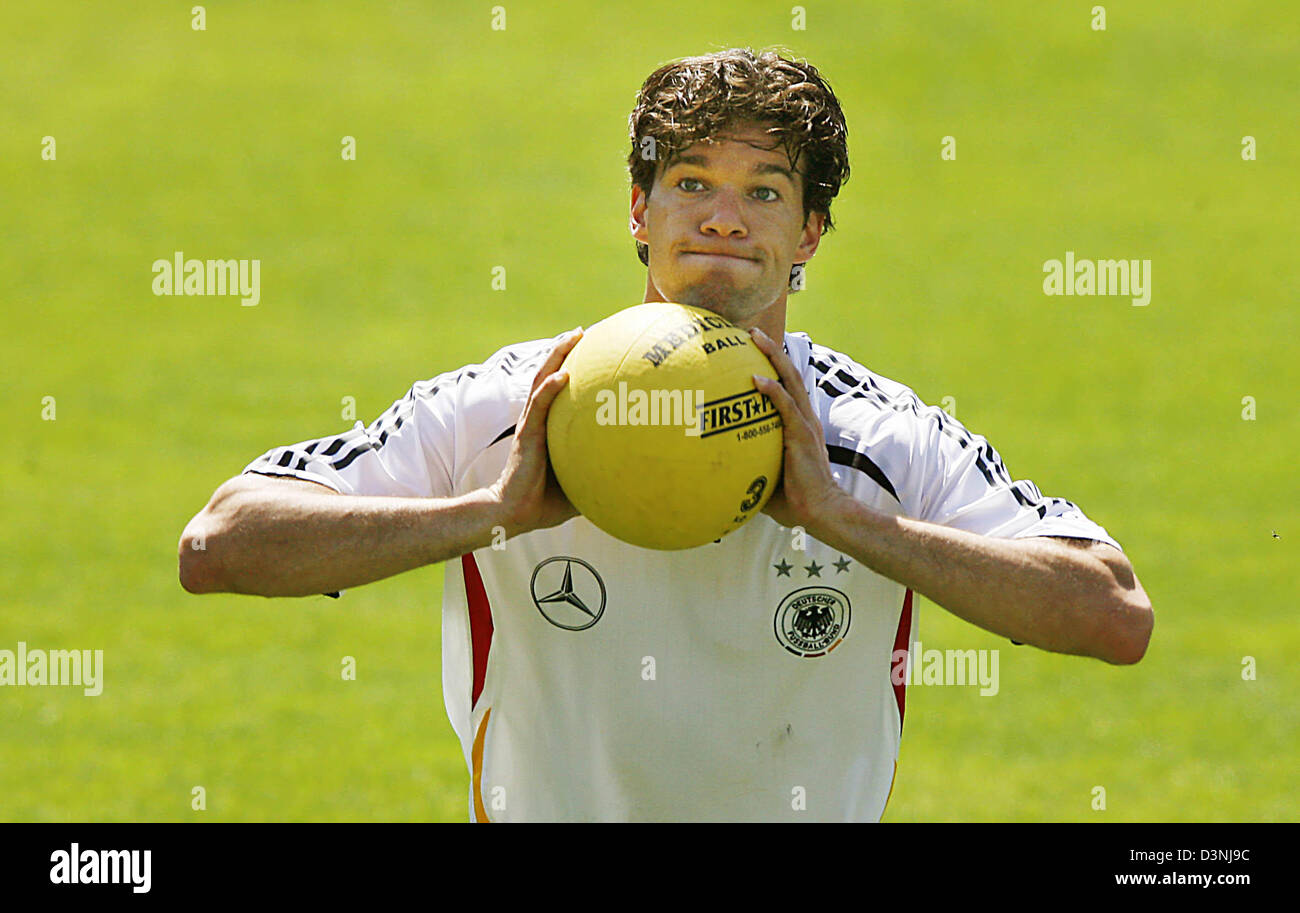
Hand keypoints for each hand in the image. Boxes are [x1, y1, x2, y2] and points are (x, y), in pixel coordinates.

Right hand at [487, 328, 583, 537]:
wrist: (515, 512)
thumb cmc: (544, 501)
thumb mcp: (580, 484)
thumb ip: (599, 474)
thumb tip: (633, 478)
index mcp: (547, 427)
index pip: (558, 391)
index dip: (571, 368)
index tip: (590, 351)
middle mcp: (538, 419)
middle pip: (550, 375)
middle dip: (564, 351)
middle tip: (582, 331)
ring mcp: (531, 424)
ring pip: (543, 381)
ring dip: (557, 357)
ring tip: (573, 336)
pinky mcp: (527, 435)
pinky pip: (540, 406)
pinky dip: (551, 389)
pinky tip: (565, 375)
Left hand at [747, 326, 848, 531]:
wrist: (822, 511)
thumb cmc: (796, 501)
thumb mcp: (767, 479)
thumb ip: (749, 467)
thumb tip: (716, 472)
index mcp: (800, 426)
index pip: (788, 389)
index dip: (775, 368)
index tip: (755, 353)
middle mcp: (805, 419)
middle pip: (791, 374)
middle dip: (773, 351)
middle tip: (752, 333)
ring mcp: (805, 425)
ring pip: (791, 381)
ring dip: (774, 357)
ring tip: (756, 338)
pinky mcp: (802, 435)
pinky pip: (786, 407)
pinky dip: (773, 390)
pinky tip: (757, 379)